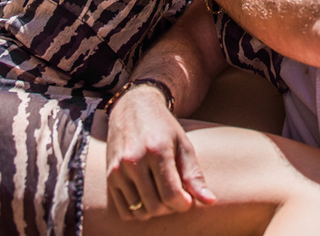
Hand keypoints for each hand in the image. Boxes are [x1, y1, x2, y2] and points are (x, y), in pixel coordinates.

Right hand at [105, 85, 215, 220]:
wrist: (132, 107)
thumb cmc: (163, 127)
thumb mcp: (183, 145)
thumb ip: (194, 175)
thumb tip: (210, 202)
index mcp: (157, 151)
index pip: (172, 195)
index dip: (184, 203)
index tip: (188, 198)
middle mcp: (134, 161)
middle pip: (156, 206)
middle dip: (171, 208)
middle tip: (176, 195)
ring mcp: (118, 170)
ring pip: (140, 212)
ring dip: (155, 210)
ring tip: (162, 195)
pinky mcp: (109, 176)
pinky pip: (124, 211)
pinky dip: (138, 211)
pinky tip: (148, 197)